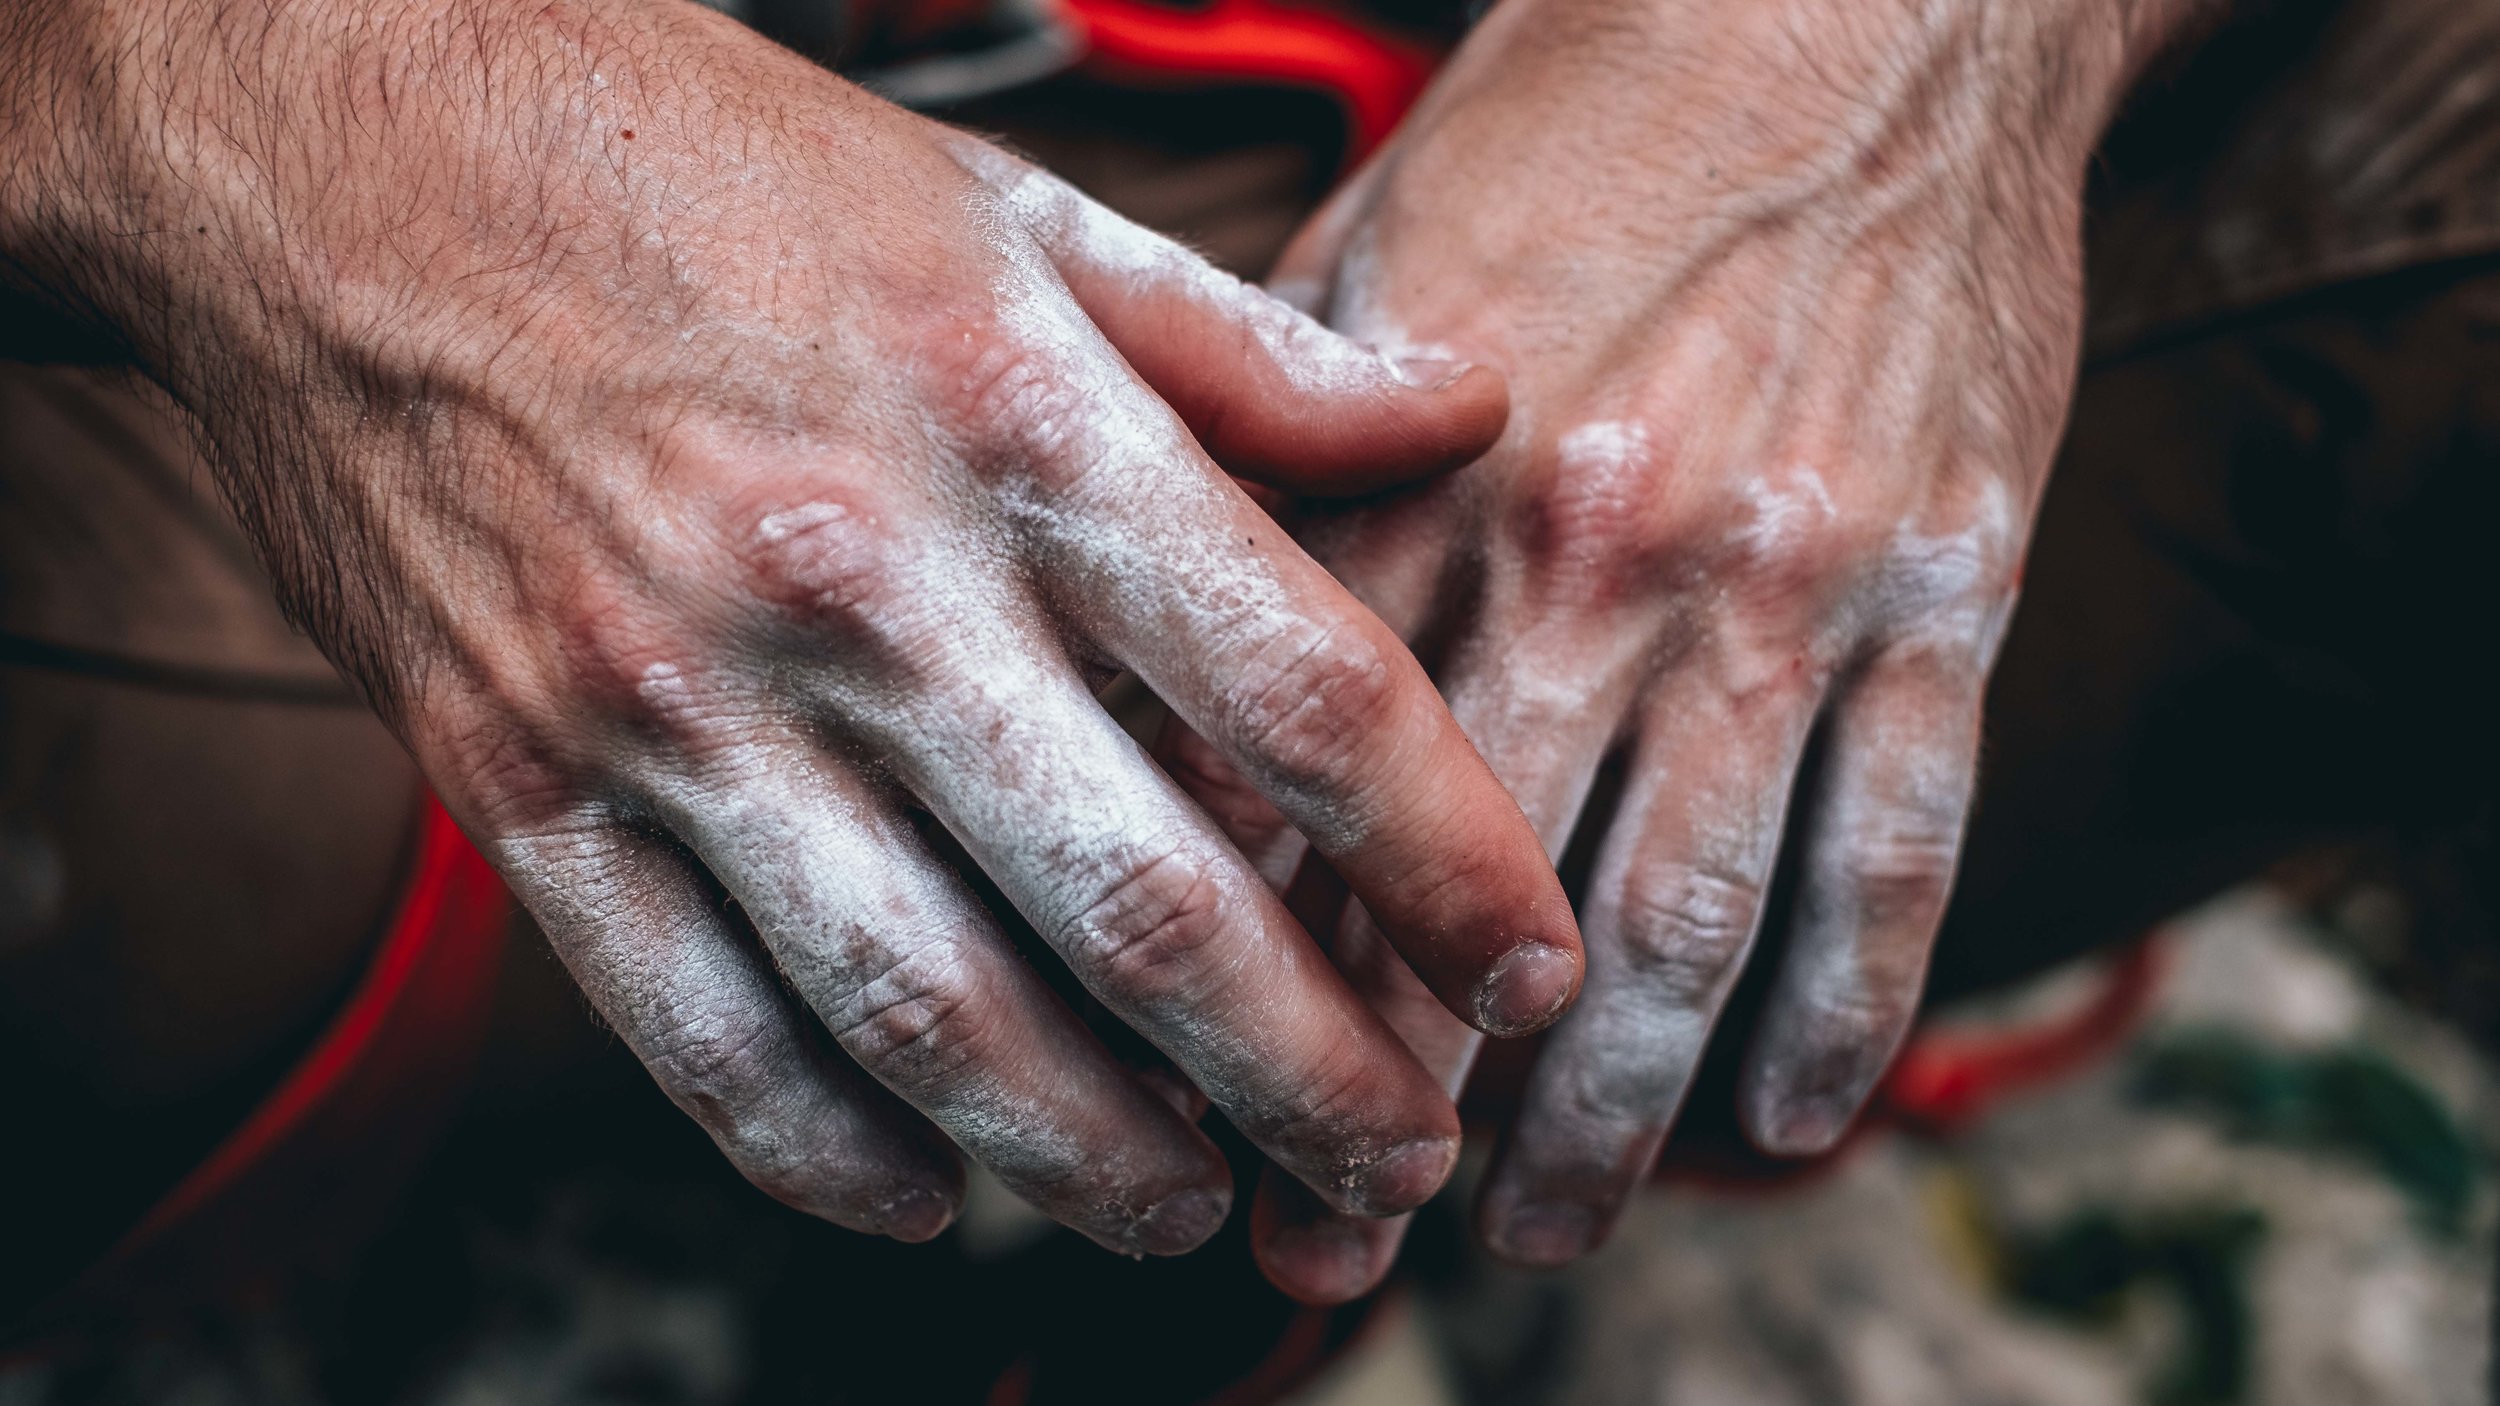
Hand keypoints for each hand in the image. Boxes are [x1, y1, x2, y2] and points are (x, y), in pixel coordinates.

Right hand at [1, 0, 1584, 1253]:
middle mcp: (858, 577)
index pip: (1301, 689)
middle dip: (1308, 1083)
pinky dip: (826, 1151)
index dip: (1447, 861)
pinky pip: (696, 1028)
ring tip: (1189, 1209)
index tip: (1523, 968)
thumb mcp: (1001, 207)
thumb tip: (1463, 413)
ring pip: (930, 1015)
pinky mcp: (520, 779)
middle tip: (1397, 1171)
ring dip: (1091, 1158)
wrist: (339, 135)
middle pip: (1145, 908)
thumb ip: (1245, 350)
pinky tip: (928, 1191)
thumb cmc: (700, 166)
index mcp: (1012, 414)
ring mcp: (675, 696)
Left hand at [1162, 0, 2195, 1296]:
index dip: (1255, 980)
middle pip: (1485, 903)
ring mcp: (1793, 585)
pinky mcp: (1950, 590)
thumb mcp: (1375, 265)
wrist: (1854, 10)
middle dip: (1409, 1108)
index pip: (1314, 791)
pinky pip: (1900, 853)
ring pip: (1694, 922)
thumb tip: (1156, 662)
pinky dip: (1846, 1014)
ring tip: (1547, 1228)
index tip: (1204, 1113)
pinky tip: (1788, 1121)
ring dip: (1615, 1117)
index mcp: (1436, 476)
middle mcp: (1604, 552)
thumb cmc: (1583, 139)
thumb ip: (1277, 466)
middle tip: (1342, 1243)